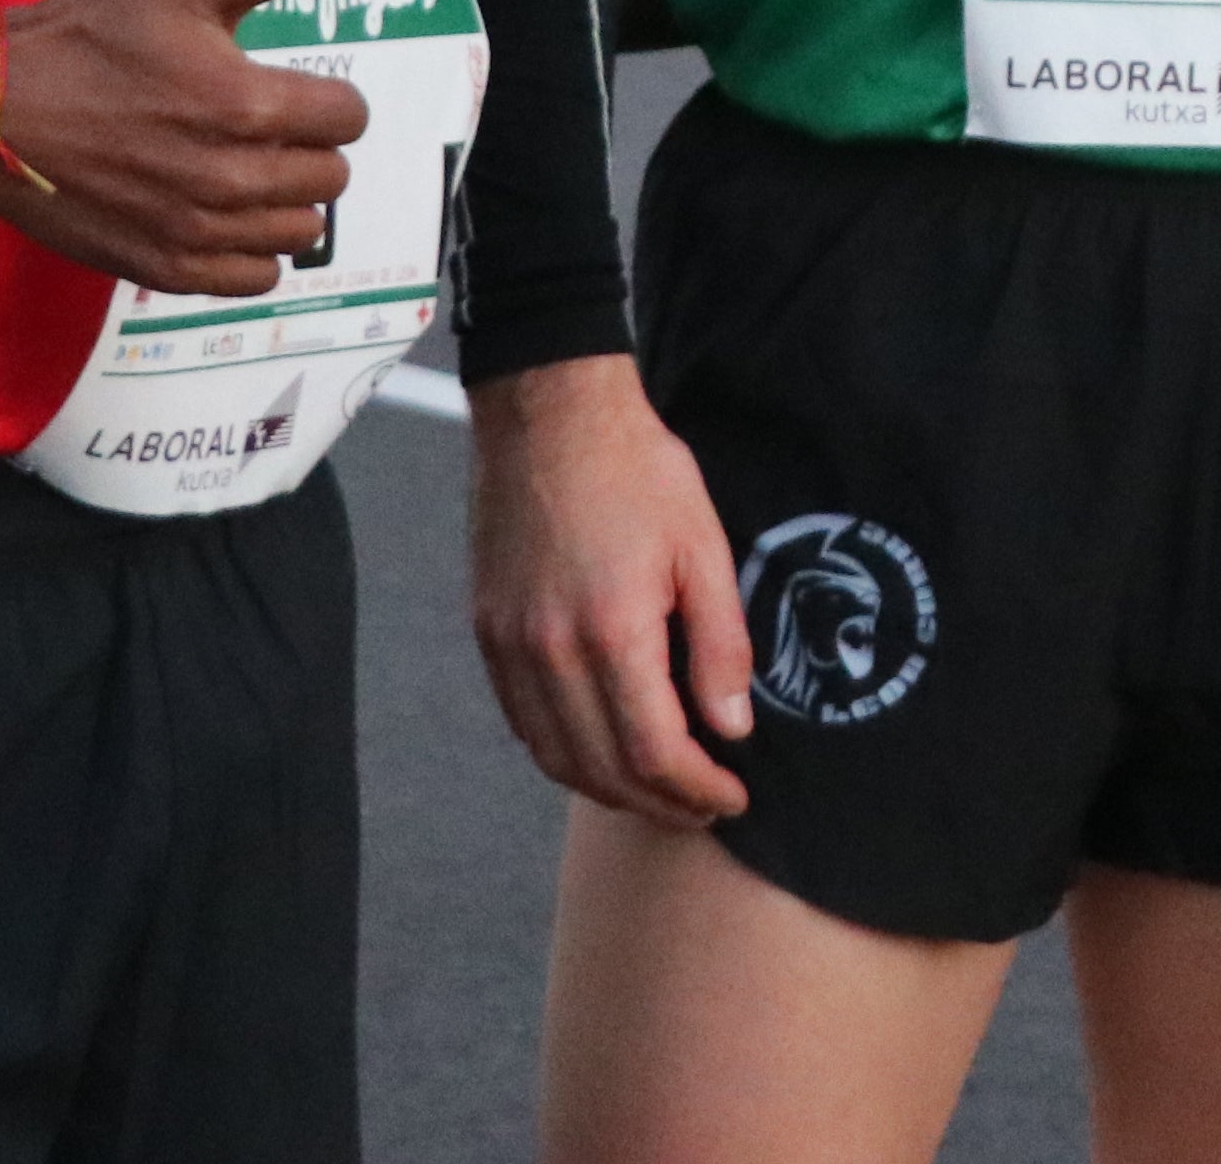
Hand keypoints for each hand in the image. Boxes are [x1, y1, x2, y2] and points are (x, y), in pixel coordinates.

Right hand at [0, 0, 377, 295]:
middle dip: (309, 148)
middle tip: (263, 129)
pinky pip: (252, 282)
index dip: (328, 99)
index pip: (349, 118)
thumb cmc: (91, 36)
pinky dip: (251, 253)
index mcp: (249, 104)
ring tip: (246, 172)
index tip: (291, 90)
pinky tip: (224, 219)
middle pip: (331, 177)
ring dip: (285, 202)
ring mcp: (197, 230)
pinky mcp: (162, 269)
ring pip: (299, 233)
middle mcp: (233, 177)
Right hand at [470, 353, 758, 822]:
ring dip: (609, 789)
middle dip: (659, 804)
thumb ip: (720, 644)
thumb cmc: (636, 469)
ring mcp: (509, 646)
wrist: (550, 413)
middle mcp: (549, 651)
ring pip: (556, 757)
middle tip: (703, 807)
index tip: (732, 798)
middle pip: (602, 769)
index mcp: (611, 630)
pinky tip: (601, 750)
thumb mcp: (704, 546)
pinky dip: (564, 753)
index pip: (653, 751)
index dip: (696, 789)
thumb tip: (732, 727)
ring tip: (659, 792)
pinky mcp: (488, 633)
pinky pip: (523, 722)